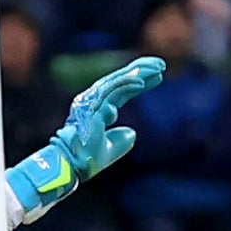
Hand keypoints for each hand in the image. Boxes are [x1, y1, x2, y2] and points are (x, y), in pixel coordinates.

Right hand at [8, 56, 164, 222]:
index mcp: (95, 108)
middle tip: (160, 64)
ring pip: (116, 82)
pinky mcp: (91, 107)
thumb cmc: (85, 159)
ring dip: (137, 73)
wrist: (70, 166)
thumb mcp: (109, 149)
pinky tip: (142, 82)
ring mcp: (90, 103)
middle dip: (139, 70)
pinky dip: (126, 84)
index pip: (120, 90)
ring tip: (158, 68)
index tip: (158, 75)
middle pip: (118, 80)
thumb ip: (120, 140)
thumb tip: (132, 132)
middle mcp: (91, 101)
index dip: (138, 81)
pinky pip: (110, 91)